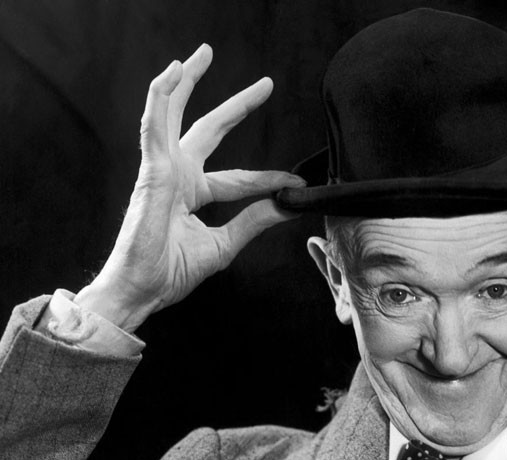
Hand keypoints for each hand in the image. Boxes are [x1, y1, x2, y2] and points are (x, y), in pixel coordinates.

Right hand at [74, 44, 304, 331]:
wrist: (142, 291)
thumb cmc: (171, 272)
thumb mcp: (226, 244)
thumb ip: (255, 220)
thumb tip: (290, 203)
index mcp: (195, 193)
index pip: (241, 178)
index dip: (269, 179)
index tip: (298, 183)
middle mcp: (179, 175)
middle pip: (210, 129)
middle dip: (237, 106)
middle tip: (267, 84)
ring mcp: (162, 170)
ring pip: (175, 114)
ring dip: (188, 82)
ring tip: (203, 54)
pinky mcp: (151, 171)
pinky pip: (154, 126)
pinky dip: (161, 97)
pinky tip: (172, 71)